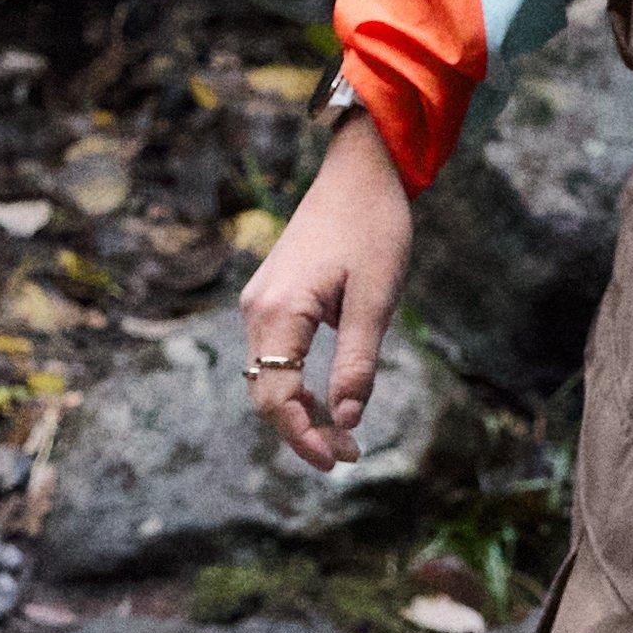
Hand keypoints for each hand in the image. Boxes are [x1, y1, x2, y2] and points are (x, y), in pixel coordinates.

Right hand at [237, 121, 415, 467]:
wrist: (358, 173)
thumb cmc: (372, 228)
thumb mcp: (375, 299)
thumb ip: (357, 362)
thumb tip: (348, 420)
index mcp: (279, 312)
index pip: (276, 397)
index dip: (304, 437)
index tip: (341, 459)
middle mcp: (257, 310)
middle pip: (264, 394)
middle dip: (302, 431)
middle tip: (349, 454)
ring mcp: (260, 303)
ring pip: (266, 378)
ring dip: (299, 412)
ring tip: (343, 434)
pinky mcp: (271, 298)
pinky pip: (273, 356)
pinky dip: (296, 385)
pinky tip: (327, 398)